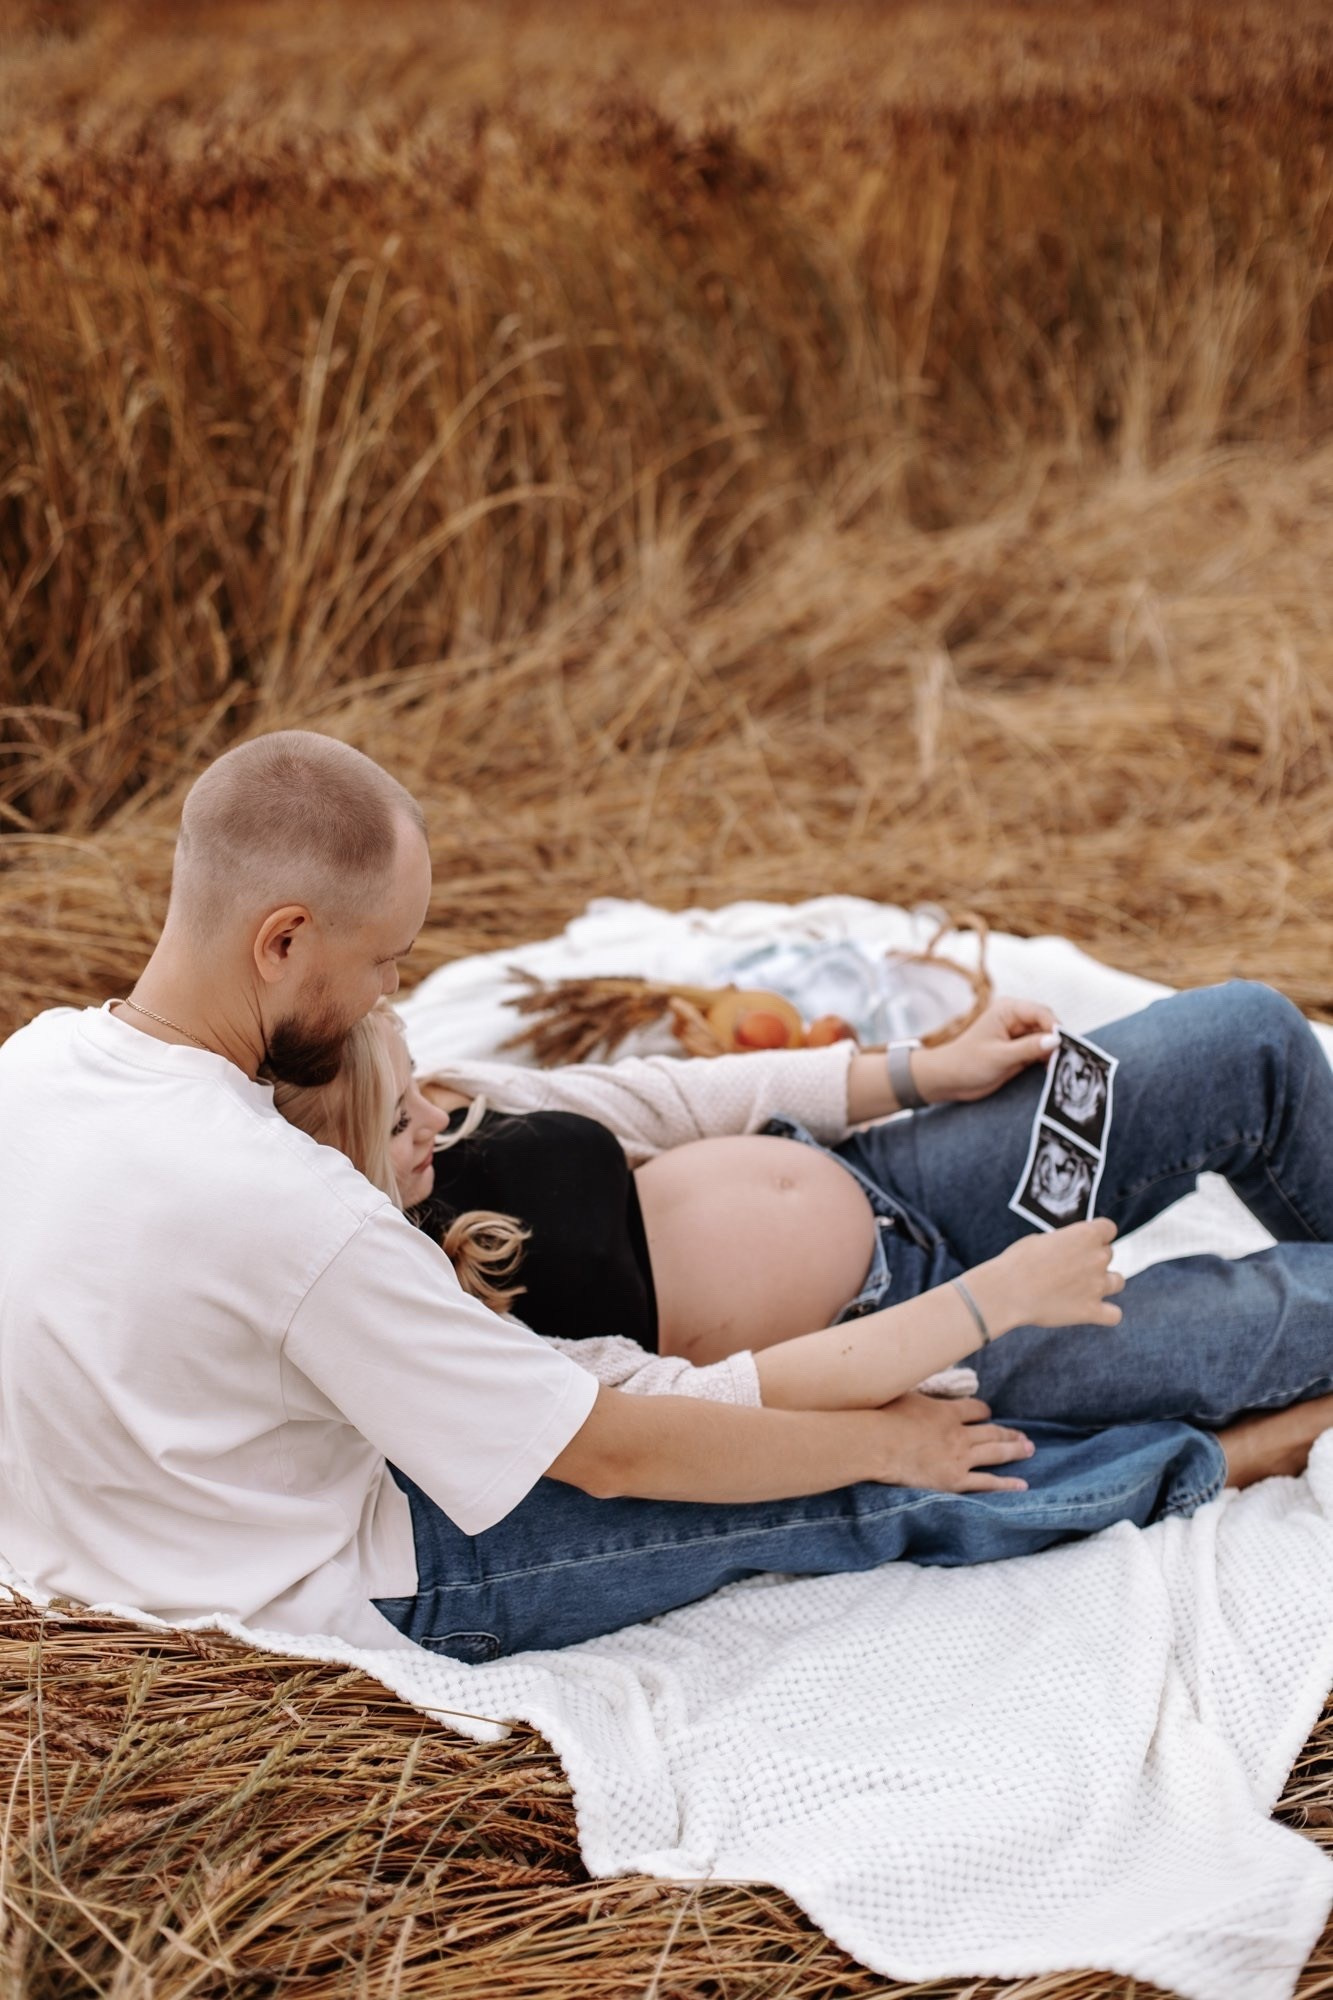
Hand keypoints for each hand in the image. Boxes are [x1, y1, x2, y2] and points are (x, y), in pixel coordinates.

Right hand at [863, 1392, 1034, 1491]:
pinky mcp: (954, 1480)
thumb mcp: (903, 1396)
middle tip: (1024, 1436)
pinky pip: (986, 1483)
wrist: (876, 1444)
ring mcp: (959, 1458)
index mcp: (946, 1412)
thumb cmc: (882, 1417)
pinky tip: (1021, 1485)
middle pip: (991, 1432)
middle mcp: (959, 1434)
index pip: (974, 1409)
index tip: (988, 1413)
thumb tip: (916, 1383)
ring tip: (1029, 1450)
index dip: (984, 1411)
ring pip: (995, 1453)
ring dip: (1014, 1451)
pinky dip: (1005, 1484)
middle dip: (1009, 1434)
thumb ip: (918, 1396)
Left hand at [915, 995, 1058, 1103]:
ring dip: (1054, 1052)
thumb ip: (1028, 1048)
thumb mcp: (999, 1056)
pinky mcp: (1020, 1049)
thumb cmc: (967, 1063)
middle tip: (1065, 1060)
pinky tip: (1051, 1070)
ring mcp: (1019, 1034)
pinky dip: (1047, 1059)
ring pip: (1047, 1039)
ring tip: (1059, 1067)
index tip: (1064, 1046)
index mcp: (1008, 1010)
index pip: (1041, 1013)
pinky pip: (1041, 1051)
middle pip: (1047, 1024)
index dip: (1055, 1028)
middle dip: (1057, 1040)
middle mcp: (1015, 1018)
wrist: (948, 1079)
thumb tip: (1056, 1040)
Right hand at [993, 1218, 1124, 1328]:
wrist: (1007, 1292)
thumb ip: (1063, 1243)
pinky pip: (1114, 1315)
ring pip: (1118, 1281)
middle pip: (1109, 1254)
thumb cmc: (1017, 1262)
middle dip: (1093, 1259)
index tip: (1085, 1242)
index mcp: (1086, 1235)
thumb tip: (1067, 1250)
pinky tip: (1093, 1311)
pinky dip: (1107, 1314)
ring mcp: (1098, 1285)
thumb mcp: (1040, 1240)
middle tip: (1070, 1268)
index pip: (1108, 1228)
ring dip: (1104, 1283)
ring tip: (1083, 1288)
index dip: (1098, 1235)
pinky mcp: (1092, 1311)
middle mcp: (1097, 1257)